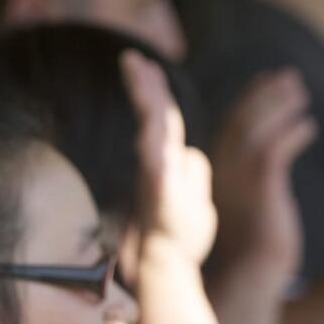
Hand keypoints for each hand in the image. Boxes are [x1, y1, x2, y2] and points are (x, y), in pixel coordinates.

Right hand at [120, 51, 216, 269]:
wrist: (169, 264)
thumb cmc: (180, 230)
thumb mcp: (194, 191)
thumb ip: (192, 168)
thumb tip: (191, 153)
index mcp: (167, 158)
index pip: (163, 115)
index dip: (154, 89)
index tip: (144, 63)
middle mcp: (159, 163)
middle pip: (155, 115)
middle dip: (143, 85)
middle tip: (130, 58)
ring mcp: (157, 178)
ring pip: (153, 132)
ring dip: (146, 102)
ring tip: (137, 74)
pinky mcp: (161, 196)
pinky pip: (156, 164)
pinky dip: (152, 144)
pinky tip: (147, 127)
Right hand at [211, 69, 315, 278]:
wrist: (251, 271)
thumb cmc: (253, 242)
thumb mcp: (251, 202)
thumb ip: (253, 178)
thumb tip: (265, 166)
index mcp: (221, 169)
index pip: (233, 124)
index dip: (250, 99)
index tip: (267, 80)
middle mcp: (226, 168)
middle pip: (244, 119)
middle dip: (266, 94)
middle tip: (290, 77)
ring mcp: (241, 177)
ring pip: (258, 129)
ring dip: (280, 107)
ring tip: (302, 93)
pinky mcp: (262, 186)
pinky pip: (276, 149)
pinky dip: (292, 134)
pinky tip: (309, 127)